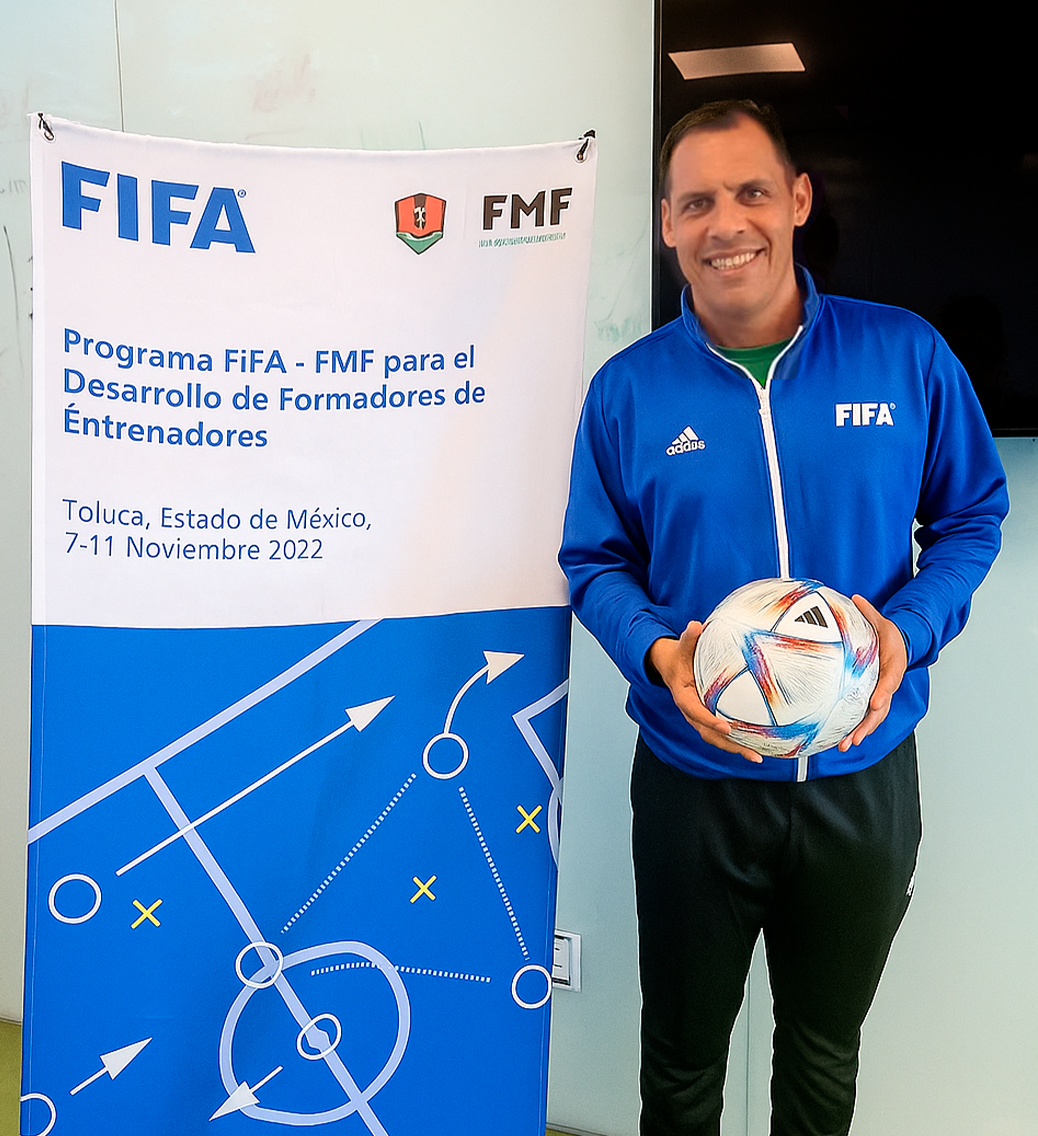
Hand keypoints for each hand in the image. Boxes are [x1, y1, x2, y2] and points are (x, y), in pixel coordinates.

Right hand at [648, 623, 763, 763]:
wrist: (671, 666)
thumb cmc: (679, 656)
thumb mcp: (681, 647)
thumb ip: (688, 638)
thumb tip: (695, 625)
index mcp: (684, 697)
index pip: (696, 712)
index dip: (710, 721)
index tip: (726, 727)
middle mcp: (692, 712)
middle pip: (709, 734)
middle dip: (729, 745)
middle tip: (751, 753)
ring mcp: (700, 717)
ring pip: (716, 738)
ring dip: (736, 749)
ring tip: (758, 757)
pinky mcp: (709, 718)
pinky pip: (723, 733)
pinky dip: (738, 741)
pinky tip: (758, 745)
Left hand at [838, 594, 907, 750]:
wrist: (900, 645)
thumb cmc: (889, 634)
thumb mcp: (882, 621)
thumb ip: (869, 612)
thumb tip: (855, 596)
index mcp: (893, 666)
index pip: (889, 682)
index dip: (883, 693)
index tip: (876, 703)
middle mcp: (888, 685)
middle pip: (881, 709)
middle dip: (869, 725)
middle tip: (855, 737)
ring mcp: (881, 694)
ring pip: (873, 718)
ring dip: (860, 732)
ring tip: (845, 746)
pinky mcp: (872, 699)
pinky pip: (865, 716)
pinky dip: (855, 728)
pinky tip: (840, 740)